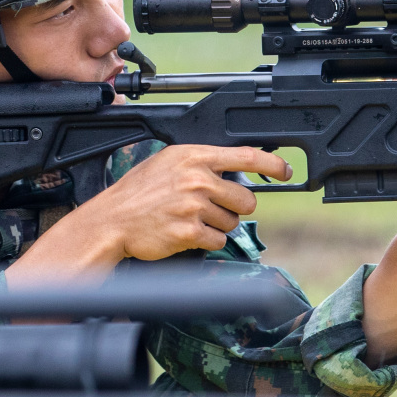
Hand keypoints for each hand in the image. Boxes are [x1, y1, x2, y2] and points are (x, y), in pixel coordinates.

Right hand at [8, 144, 291, 283]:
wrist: (111, 221)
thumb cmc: (137, 194)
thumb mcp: (167, 164)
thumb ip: (200, 163)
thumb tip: (235, 168)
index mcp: (193, 156)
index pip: (246, 154)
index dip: (272, 163)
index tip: (285, 170)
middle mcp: (196, 178)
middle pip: (246, 199)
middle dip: (234, 209)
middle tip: (210, 209)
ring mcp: (194, 205)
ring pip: (232, 223)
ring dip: (216, 227)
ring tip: (189, 220)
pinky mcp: (190, 231)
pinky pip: (218, 241)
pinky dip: (206, 242)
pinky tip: (186, 234)